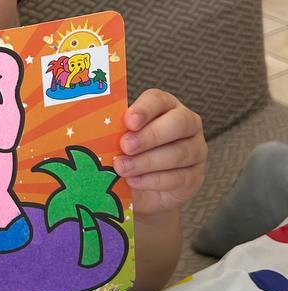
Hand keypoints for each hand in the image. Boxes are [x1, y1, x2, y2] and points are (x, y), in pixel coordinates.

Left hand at [114, 90, 206, 216]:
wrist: (143, 191)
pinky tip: (134, 181)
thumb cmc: (128, 156)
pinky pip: (179, 177)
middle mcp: (187, 124)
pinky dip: (153, 180)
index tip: (128, 121)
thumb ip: (114, 132)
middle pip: (178, 123)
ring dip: (147, 162)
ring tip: (123, 168)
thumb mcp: (119, 140)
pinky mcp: (195, 176)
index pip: (159, 100)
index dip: (145, 109)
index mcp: (165, 106)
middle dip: (150, 135)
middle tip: (125, 146)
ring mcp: (196, 150)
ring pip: (179, 153)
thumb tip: (94, 130)